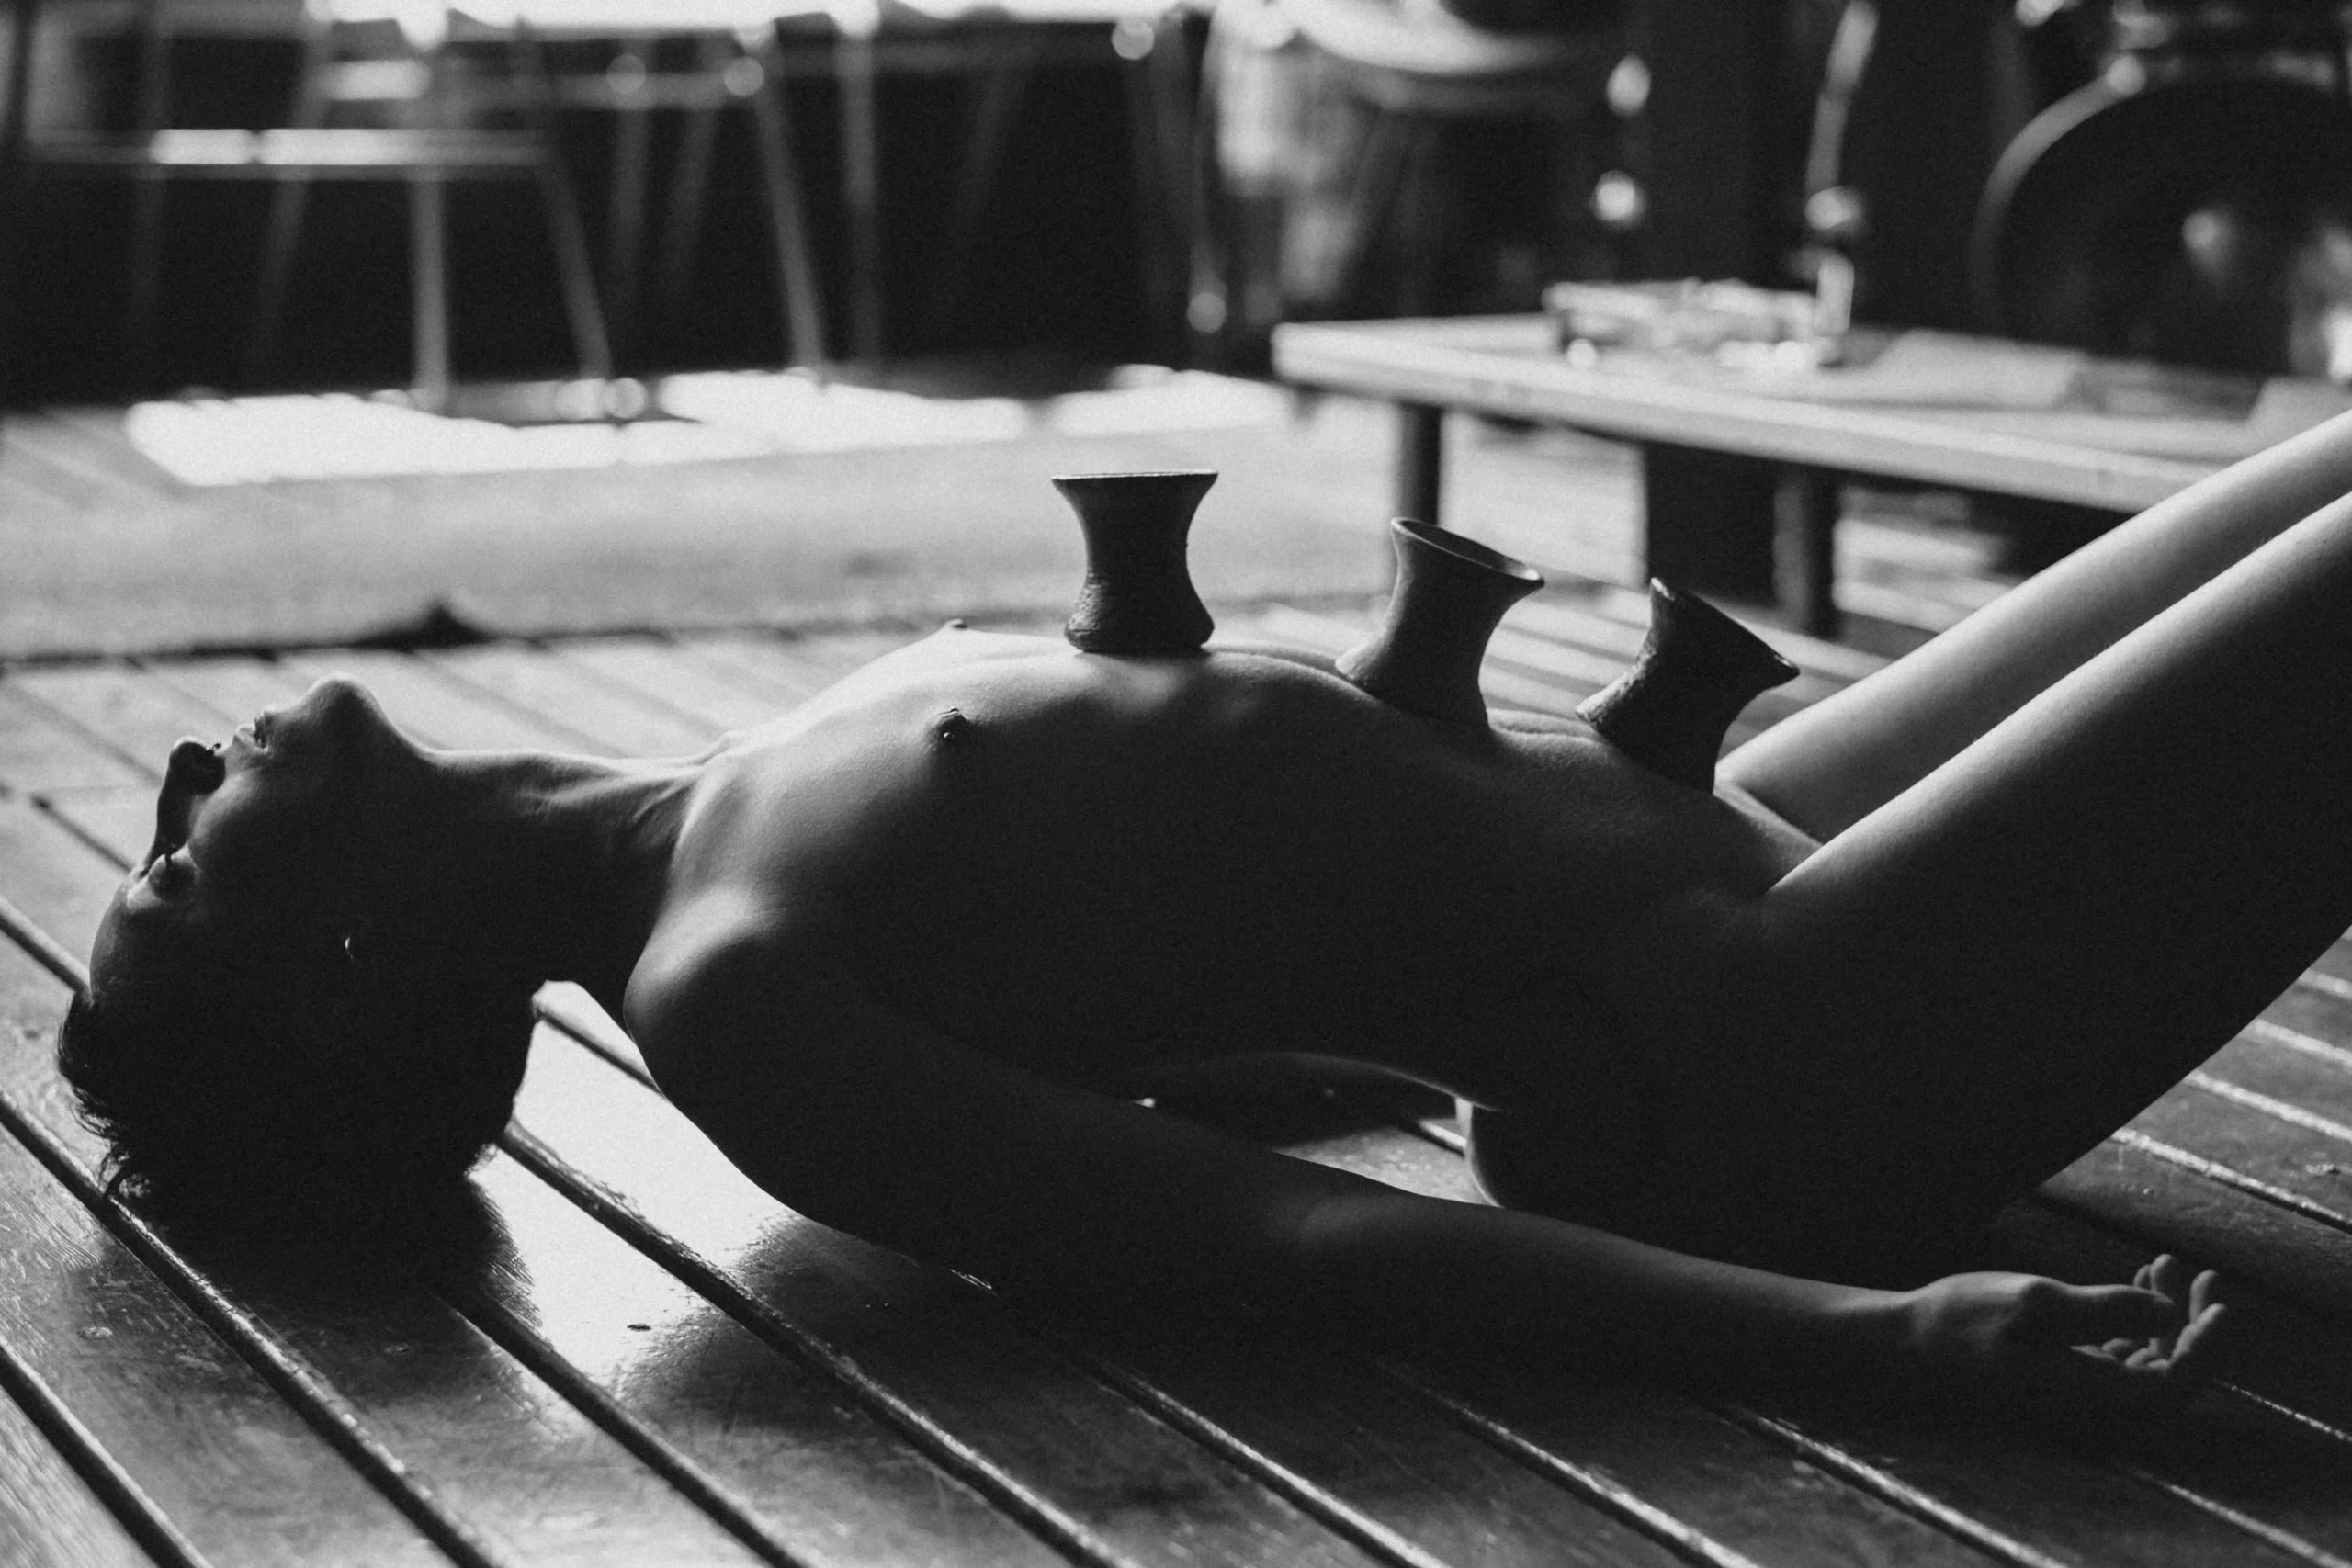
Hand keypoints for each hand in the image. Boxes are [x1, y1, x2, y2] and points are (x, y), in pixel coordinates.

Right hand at [1897, 1255, 2226, 1411]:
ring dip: (2168, 1315)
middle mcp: (2094, 1400)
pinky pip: (2122, 1352)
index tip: (2220, 1302)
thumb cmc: (1966, 1319)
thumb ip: (2106, 1309)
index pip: (2178, 1383)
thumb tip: (2167, 1312)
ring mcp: (2081, 1386)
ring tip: (2167, 1264)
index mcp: (2093, 1393)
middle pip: (2173, 1374)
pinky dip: (2138, 1318)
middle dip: (2195, 1324)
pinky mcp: (2066, 1370)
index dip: (2208, 1348)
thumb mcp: (2037, 1303)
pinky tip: (2139, 1280)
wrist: (1910, 1340)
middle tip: (2207, 1277)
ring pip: (2150, 1359)